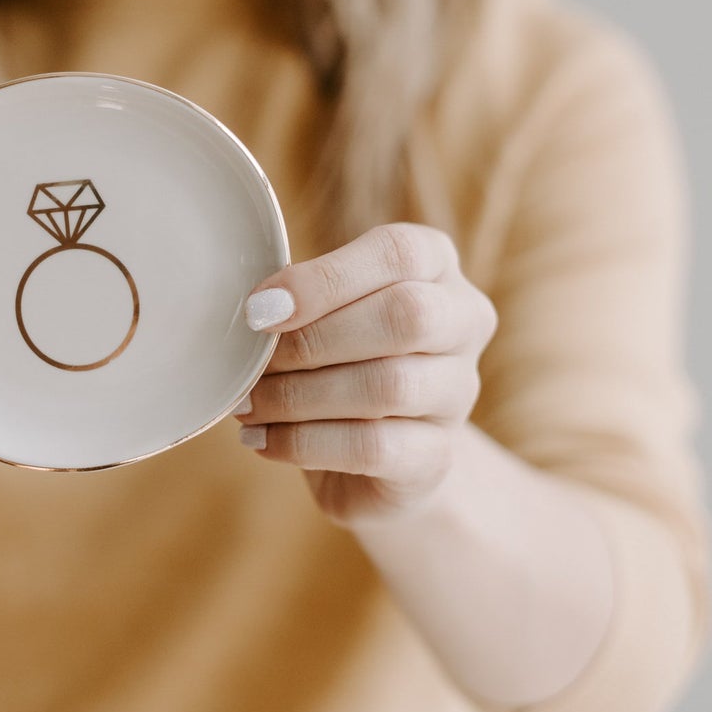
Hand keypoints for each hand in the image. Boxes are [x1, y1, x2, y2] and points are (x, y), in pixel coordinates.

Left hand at [233, 223, 497, 525]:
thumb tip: (251, 312)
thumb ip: (297, 300)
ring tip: (248, 405)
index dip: (323, 280)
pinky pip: (372, 447)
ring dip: (299, 396)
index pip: (399, 253)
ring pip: (388, 386)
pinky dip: (304, 443)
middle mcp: (463, 322)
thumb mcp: (321, 312)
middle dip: (312, 340)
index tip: (258, 310)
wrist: (377, 459)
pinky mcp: (438, 457)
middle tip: (253, 364)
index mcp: (434, 265)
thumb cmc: (336, 358)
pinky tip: (264, 440)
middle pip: (406, 316)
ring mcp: (459, 392)